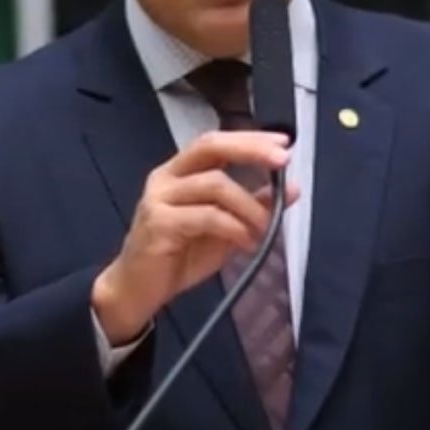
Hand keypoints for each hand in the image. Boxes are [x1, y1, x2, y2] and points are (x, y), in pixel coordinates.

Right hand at [91, 130, 299, 343]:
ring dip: (250, 205)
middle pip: (210, 147)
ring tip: (266, 227)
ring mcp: (159, 198)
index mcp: (180, 172)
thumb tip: (292, 188)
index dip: (249, 139)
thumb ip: (253, 206)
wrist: (137, 290)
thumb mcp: (225, 229)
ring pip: (215, 184)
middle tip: (283, 161)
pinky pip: (207, 216)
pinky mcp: (159, 223)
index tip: (284, 143)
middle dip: (250, 150)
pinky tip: (247, 242)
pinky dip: (235, 227)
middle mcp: (166, 177)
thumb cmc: (179, 256)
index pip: (216, 142)